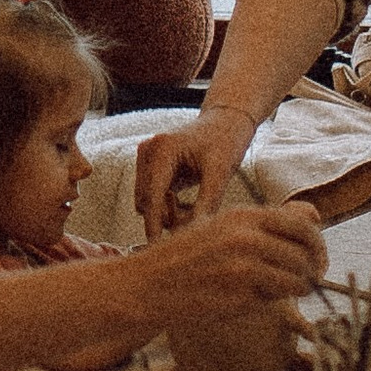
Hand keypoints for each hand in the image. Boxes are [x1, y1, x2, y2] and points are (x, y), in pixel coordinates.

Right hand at [134, 107, 255, 237]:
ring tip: (195, 208)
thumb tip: (197, 234)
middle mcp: (148, 151)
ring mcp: (145, 159)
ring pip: (147, 203)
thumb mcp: (221, 171)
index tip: (156, 247)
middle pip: (146, 202)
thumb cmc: (225, 141)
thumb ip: (207, 202)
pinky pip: (152, 199)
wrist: (224, 123)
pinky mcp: (149, 168)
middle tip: (197, 221)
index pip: (152, 195)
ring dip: (167, 213)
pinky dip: (166, 207)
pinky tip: (186, 203)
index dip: (154, 223)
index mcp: (163, 149)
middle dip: (167, 218)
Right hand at [134, 198, 325, 327]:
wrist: (148, 284)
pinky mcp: (238, 296)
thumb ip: (270, 221)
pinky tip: (254, 297)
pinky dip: (273, 300)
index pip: (302, 226)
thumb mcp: (224, 225)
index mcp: (243, 216)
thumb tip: (314, 214)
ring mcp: (243, 268)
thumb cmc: (186, 256)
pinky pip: (275, 298)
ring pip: (297, 280)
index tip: (317, 259)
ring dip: (298, 289)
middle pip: (306, 254)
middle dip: (314, 270)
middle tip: (310, 279)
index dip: (317, 245)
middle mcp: (246, 238)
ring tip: (282, 290)